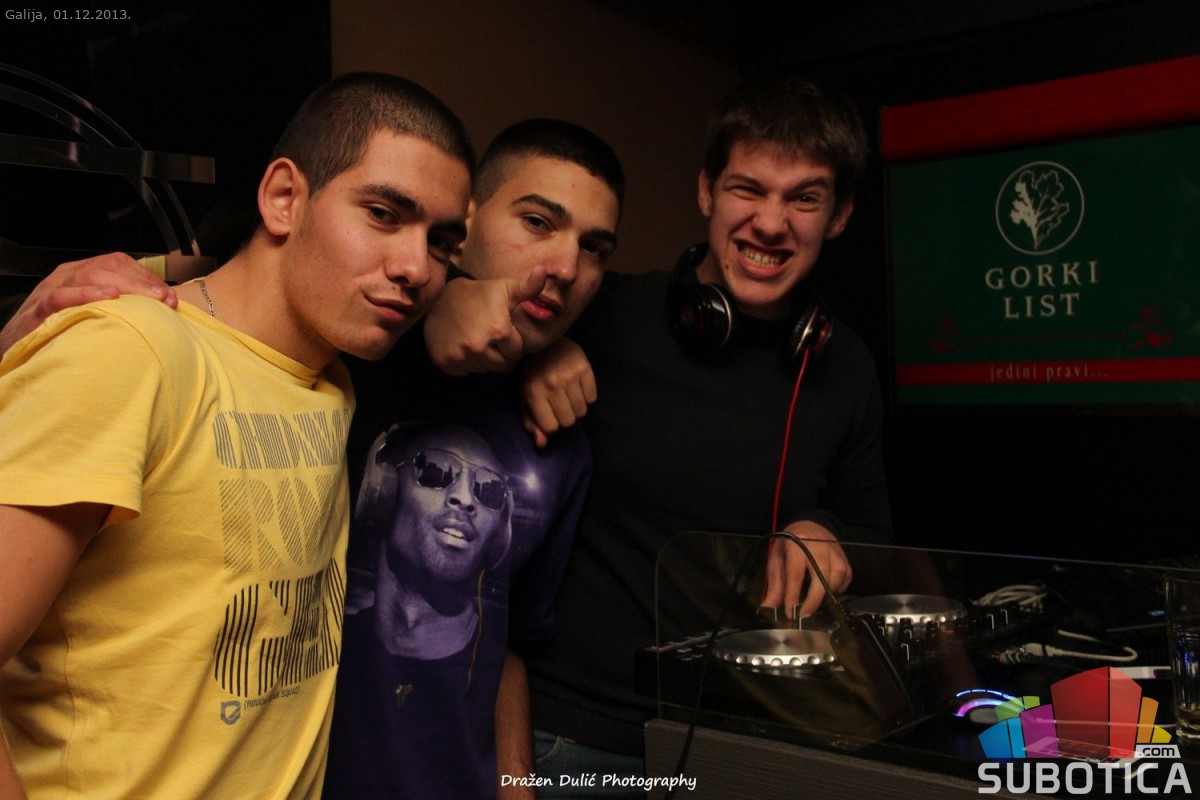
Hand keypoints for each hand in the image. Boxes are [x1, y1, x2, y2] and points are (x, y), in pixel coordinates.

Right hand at [0, 253, 175, 357]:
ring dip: (124, 285)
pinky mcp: (38, 309)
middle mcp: (67, 276)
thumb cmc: (59, 332)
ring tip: (147, 298)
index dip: (147, 278)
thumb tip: (159, 311)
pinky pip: (62, 296)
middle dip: (142, 282)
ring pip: (89, 275)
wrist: (15, 349)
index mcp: (82, 274)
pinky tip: (109, 298)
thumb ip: (119, 308)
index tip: (170, 297)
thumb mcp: (91, 313)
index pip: (120, 264)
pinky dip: (86, 295)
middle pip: (109, 267)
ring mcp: (52, 289)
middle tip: (166, 300)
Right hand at [424, 267, 547, 375]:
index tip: (502, 332)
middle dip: (500, 354)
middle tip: (490, 337)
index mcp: (499, 330)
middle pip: (501, 366)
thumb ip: (529, 287)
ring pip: (484, 370)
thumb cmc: (479, 294)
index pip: (515, 354)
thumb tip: (542, 271)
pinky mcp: (446, 362)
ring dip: (483, 359)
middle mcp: (479, 346)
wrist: (439, 298)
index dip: (511, 343)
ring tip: (476, 338)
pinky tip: (463, 345)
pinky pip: (465, 372)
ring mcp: (460, 356)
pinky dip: (466, 363)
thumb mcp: (505, 288)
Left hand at [520, 338, 594, 447]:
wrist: (546, 343)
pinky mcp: (585, 368)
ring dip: (576, 408)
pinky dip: (586, 397)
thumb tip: (542, 444)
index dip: (551, 425)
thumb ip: (531, 423)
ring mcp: (570, 376)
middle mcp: (552, 384)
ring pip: (582, 411)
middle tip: (560, 405)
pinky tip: (577, 388)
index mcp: (534, 393)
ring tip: (569, 396)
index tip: (549, 415)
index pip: (551, 427)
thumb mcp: (525, 398)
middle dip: (564, 417)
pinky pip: (592, 398)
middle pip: (568, 421)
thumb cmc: (533, 375)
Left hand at [761, 521, 851, 618]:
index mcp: (797, 544)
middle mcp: (818, 546)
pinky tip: (828, 593)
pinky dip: (838, 588)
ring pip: (836, 577)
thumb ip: (775, 584)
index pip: (795, 574)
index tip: (789, 613)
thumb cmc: (790, 544)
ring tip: (815, 603)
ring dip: (827, 594)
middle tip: (805, 615)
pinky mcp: (844, 557)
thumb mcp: (777, 559)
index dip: (792, 596)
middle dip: (813, 600)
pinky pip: (846, 577)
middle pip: (820, 577)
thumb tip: (768, 607)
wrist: (809, 524)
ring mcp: (834, 551)